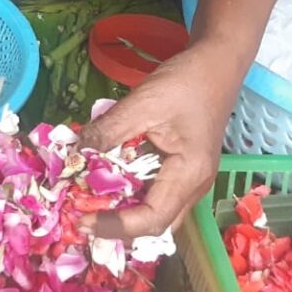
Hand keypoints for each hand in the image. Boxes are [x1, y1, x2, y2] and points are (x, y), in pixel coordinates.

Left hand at [78, 41, 240, 241]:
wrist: (217, 64)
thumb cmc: (187, 82)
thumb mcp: (144, 102)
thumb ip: (109, 130)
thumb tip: (75, 154)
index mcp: (189, 174)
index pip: (151, 220)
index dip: (114, 226)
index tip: (80, 219)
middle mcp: (193, 187)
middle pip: (155, 225)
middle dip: (116, 228)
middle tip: (79, 217)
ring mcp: (190, 180)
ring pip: (155, 212)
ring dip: (122, 213)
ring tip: (87, 204)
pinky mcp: (182, 170)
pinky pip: (155, 193)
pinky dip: (129, 194)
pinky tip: (106, 182)